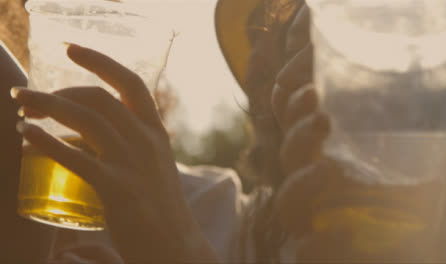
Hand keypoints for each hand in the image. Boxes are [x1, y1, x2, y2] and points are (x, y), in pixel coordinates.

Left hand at [12, 44, 216, 262]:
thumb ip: (127, 149)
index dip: (101, 61)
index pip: (131, 84)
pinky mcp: (119, 189)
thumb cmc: (159, 208)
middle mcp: (147, 142)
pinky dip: (48, 143)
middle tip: (29, 96)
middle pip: (101, 97)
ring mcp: (134, 164)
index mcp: (156, 134)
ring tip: (22, 107)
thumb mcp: (152, 167)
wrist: (176, 245)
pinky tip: (28, 136)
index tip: (72, 50)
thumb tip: (83, 141)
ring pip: (88, 119)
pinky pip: (78, 158)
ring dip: (48, 106)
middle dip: (60, 88)